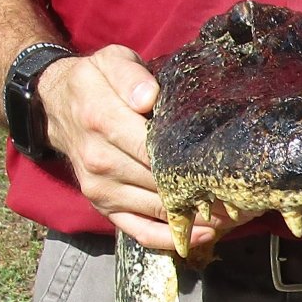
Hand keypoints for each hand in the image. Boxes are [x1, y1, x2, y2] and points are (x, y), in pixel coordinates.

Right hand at [38, 45, 251, 249]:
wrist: (57, 108)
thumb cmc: (95, 83)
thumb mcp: (110, 62)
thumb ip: (130, 76)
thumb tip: (149, 98)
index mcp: (102, 121)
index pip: (153, 149)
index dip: (191, 162)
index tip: (224, 167)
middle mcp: (100, 161)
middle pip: (162, 184)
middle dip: (203, 192)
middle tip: (244, 194)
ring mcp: (102, 190)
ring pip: (158, 211)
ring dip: (198, 217)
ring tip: (236, 213)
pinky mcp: (105, 209)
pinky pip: (140, 232)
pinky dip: (172, 239)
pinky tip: (203, 235)